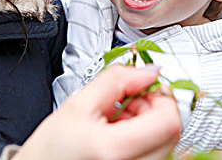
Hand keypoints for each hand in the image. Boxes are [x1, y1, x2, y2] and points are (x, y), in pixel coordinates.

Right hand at [14, 65, 181, 159]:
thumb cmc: (48, 151)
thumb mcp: (77, 105)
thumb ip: (116, 81)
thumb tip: (147, 71)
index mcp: (114, 150)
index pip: (169, 119)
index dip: (160, 96)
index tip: (144, 88)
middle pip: (172, 131)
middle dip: (153, 109)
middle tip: (126, 104)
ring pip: (167, 142)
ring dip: (149, 125)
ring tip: (117, 122)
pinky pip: (157, 154)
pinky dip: (144, 140)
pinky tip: (120, 137)